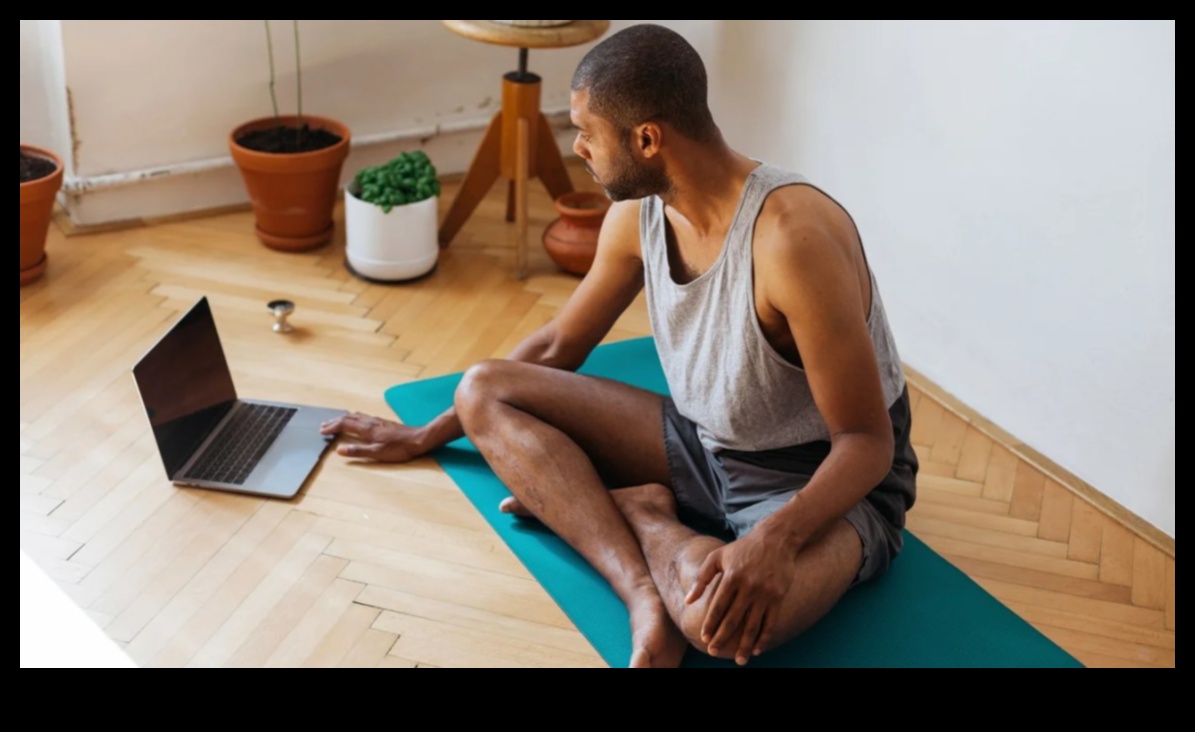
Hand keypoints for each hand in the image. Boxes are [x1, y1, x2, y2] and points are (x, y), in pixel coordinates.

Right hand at [320, 412, 430, 462]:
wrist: (418, 439)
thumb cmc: (399, 448)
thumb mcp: (377, 453)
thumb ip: (358, 451)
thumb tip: (339, 450)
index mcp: (367, 429)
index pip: (344, 425)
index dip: (332, 427)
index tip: (322, 430)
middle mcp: (370, 422)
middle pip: (348, 418)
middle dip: (334, 421)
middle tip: (324, 425)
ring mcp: (376, 421)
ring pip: (355, 416)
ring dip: (343, 418)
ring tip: (335, 421)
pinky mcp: (382, 422)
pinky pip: (362, 416)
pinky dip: (353, 418)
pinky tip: (356, 420)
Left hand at [685, 525, 800, 665]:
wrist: (776, 540)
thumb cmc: (743, 549)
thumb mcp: (717, 556)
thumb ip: (701, 578)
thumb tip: (687, 601)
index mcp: (731, 577)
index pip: (718, 606)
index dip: (710, 624)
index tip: (704, 638)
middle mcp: (748, 586)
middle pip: (733, 619)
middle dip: (722, 638)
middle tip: (713, 652)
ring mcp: (765, 593)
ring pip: (753, 625)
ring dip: (745, 645)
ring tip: (739, 660)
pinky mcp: (778, 597)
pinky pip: (771, 622)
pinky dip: (764, 637)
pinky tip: (758, 649)